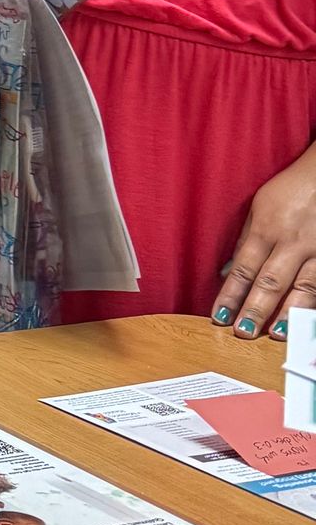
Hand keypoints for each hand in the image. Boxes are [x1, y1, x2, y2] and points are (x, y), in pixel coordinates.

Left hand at [212, 146, 315, 337]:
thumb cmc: (293, 189)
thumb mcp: (261, 205)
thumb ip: (247, 240)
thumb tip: (228, 272)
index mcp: (267, 227)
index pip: (244, 268)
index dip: (231, 295)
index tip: (219, 317)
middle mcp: (293, 241)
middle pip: (271, 281)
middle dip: (256, 309)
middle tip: (243, 332)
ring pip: (305, 287)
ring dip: (289, 313)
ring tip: (277, 335)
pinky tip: (308, 321)